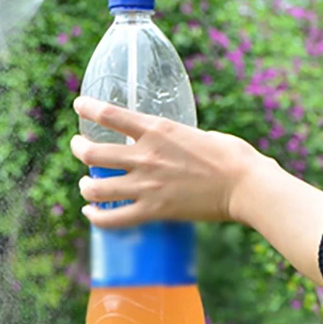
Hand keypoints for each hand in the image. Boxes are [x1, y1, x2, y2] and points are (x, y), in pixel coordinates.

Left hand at [70, 96, 269, 228]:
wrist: (244, 185)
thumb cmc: (231, 156)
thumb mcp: (199, 134)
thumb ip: (176, 138)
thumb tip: (168, 143)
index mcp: (158, 130)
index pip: (109, 114)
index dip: (87, 108)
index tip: (79, 105)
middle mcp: (146, 155)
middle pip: (92, 152)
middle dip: (78, 148)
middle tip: (78, 147)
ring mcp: (147, 185)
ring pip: (95, 187)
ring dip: (85, 185)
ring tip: (86, 184)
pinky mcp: (153, 210)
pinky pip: (112, 218)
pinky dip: (96, 217)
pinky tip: (91, 213)